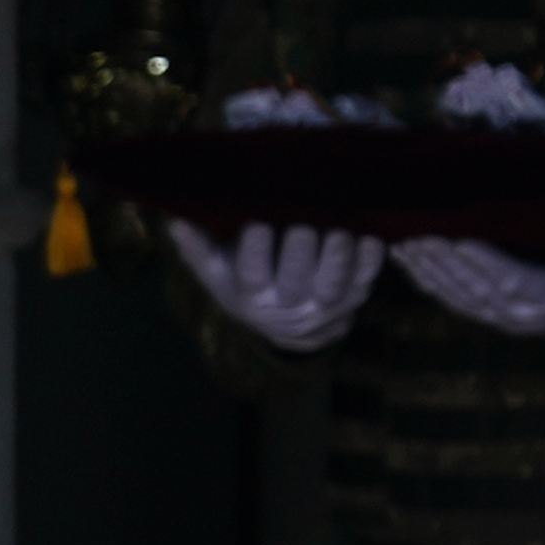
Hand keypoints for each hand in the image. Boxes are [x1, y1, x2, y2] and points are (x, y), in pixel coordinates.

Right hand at [172, 219, 384, 351]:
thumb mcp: (217, 273)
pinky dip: (370, 260)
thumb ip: (198, 248)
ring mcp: (326, 306)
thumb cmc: (246, 285)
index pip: (252, 275)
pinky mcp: (355, 298)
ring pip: (335, 283)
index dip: (256, 251)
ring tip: (339, 229)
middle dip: (302, 252)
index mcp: (252, 297)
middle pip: (297, 281)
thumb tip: (173, 220)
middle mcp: (289, 306)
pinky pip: (366, 280)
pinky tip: (369, 237)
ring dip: (339, 256)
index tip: (257, 223)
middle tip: (303, 223)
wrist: (289, 324)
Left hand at [390, 237, 544, 354]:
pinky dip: (424, 277)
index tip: (461, 239)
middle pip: (476, 288)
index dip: (486, 262)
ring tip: (404, 239)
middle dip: (444, 260)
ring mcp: (498, 319)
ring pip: (455, 295)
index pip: (514, 282)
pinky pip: (449, 299)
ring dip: (427, 268)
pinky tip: (403, 255)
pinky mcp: (483, 315)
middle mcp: (520, 317)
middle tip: (419, 232)